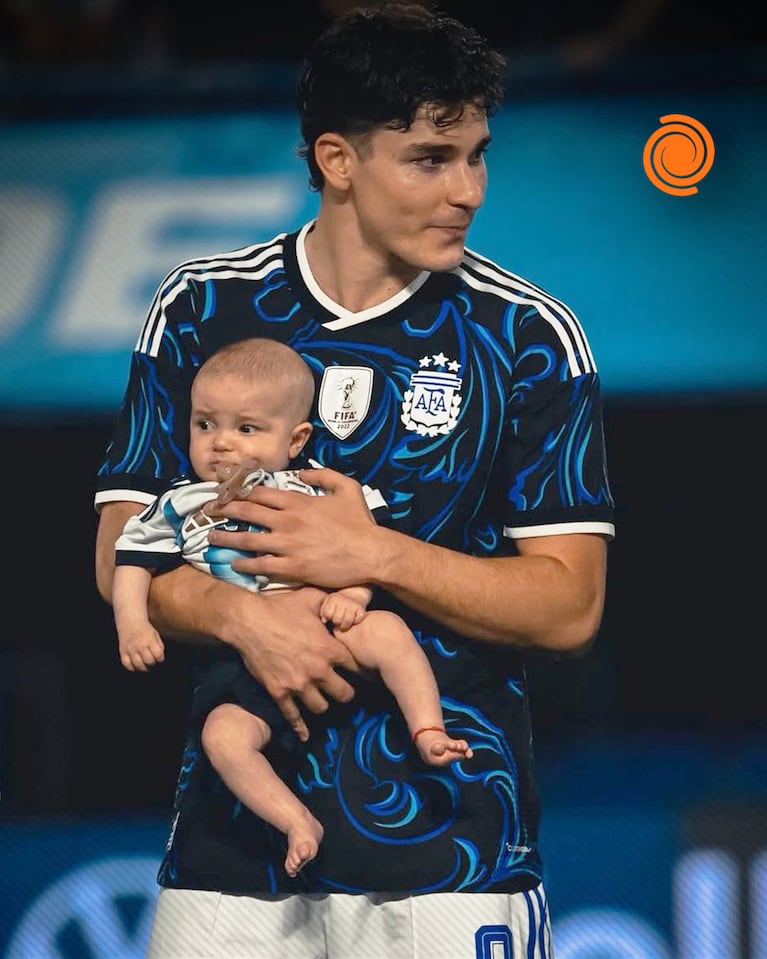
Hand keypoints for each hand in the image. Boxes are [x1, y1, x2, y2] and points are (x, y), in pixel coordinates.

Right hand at [119, 625, 165, 671]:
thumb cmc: (145, 630)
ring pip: (138, 665)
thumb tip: (160, 659)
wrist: (130, 622)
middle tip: (152, 661)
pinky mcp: (123, 652)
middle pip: (149, 661)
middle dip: (153, 663)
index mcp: (149, 640)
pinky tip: (136, 665)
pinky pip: (127, 665)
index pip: (158, 654)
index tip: (159, 657)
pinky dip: (133, 668)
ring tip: (145, 664)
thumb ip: (159, 646)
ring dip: (144, 667)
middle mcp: (139, 645)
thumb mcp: (155, 635)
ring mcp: (130, 649)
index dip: (160, 658)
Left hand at [207, 467, 380, 589]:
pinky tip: (234, 563)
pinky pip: (262, 566)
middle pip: (247, 513)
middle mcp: (288, 522)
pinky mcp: (293, 568)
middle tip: (208, 512)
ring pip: (248, 540)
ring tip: (211, 538)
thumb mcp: (347, 487)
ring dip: (226, 538)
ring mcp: (288, 546)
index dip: (239, 491)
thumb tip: (303, 471)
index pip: (260, 493)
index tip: (226, 492)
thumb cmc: (360, 522)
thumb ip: (323, 475)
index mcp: (299, 502)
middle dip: (224, 510)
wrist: (371, 553)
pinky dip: (245, 564)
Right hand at [230, 586, 358, 740]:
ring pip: (322, 707)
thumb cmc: (281, 607)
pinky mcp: (279, 693)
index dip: (359, 669)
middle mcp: (319, 671)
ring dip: (324, 704)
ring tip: (323, 700)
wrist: (248, 621)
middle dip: (346, 692)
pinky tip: (305, 735)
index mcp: (330, 649)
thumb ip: (332, 605)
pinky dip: (300, 727)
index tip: (359, 672)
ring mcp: (298, 684)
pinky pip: (293, 716)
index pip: (356, 668)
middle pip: (344, 694)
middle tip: (344, 690)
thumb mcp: (312, 599)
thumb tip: (343, 607)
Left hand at [320, 591, 366, 631]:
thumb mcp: (329, 602)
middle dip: (337, 624)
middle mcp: (343, 600)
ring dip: (345, 626)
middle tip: (338, 622)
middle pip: (337, 619)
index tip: (331, 617)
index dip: (328, 618)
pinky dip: (355, 622)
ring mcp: (353, 604)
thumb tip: (324, 621)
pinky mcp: (361, 608)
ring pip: (347, 621)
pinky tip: (353, 620)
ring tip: (344, 625)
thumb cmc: (339, 601)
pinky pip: (357, 620)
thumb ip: (323, 611)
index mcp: (333, 598)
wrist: (355, 593)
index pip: (327, 613)